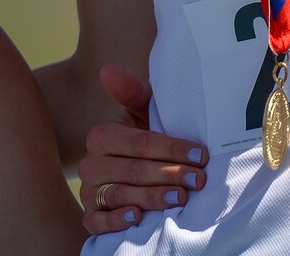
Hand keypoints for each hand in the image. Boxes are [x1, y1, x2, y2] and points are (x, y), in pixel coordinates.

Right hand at [79, 64, 207, 234]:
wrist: (132, 167)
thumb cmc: (143, 135)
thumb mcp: (141, 112)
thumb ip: (131, 92)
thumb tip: (107, 69)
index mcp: (101, 135)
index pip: (141, 143)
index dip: (172, 149)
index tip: (200, 155)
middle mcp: (91, 164)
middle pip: (134, 170)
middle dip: (170, 174)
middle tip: (198, 179)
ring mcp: (89, 192)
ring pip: (121, 195)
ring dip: (152, 198)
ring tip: (180, 198)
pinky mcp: (90, 216)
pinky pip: (98, 222)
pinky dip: (116, 221)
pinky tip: (137, 217)